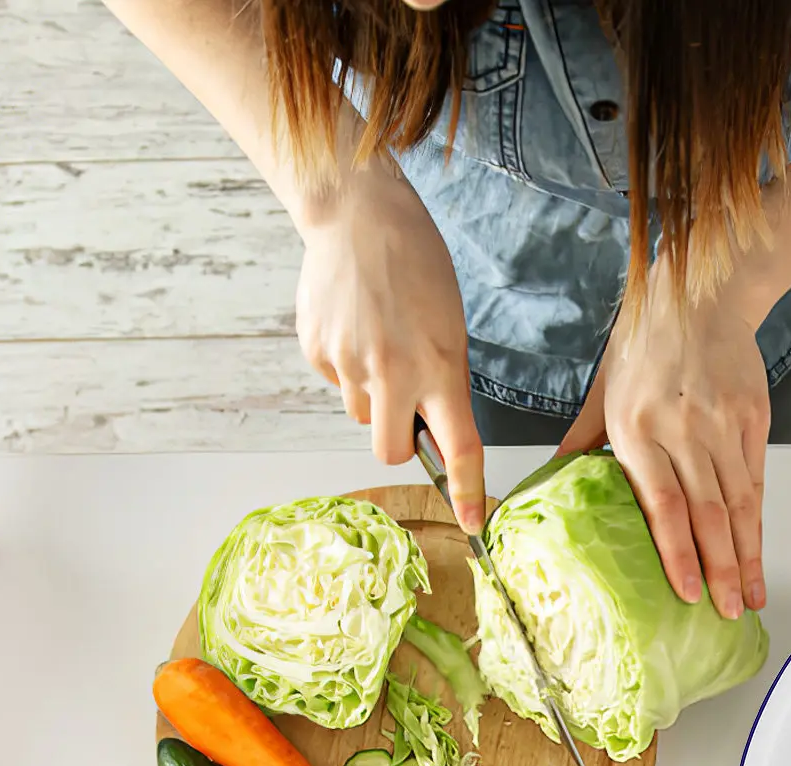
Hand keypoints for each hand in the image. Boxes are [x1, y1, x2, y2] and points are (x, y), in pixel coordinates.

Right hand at [295, 160, 486, 531]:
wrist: (358, 216)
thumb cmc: (417, 268)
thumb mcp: (451, 328)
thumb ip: (444, 385)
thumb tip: (436, 438)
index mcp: (439, 368)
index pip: (460, 447)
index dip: (468, 492)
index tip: (474, 525)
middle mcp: (393, 372)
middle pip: (389, 451)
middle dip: (397, 440)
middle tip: (404, 405)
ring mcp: (349, 363)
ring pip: (361, 415)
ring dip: (373, 396)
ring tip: (379, 342)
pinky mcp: (316, 350)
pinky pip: (336, 384)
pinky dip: (346, 368)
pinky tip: (354, 327)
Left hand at [562, 256, 767, 618]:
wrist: (700, 294)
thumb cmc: (644, 343)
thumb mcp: (602, 391)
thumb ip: (582, 443)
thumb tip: (550, 484)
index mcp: (637, 427)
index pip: (663, 504)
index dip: (679, 554)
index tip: (688, 593)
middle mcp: (683, 430)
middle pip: (707, 514)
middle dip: (721, 570)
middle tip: (727, 612)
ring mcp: (723, 426)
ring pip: (739, 505)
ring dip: (747, 557)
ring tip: (751, 598)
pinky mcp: (751, 420)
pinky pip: (755, 482)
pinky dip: (758, 524)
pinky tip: (758, 554)